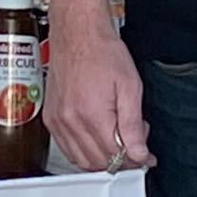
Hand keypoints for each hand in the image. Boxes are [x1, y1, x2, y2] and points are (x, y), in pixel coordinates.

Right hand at [46, 12, 152, 170]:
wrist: (77, 33)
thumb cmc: (102, 52)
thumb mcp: (130, 87)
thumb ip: (133, 125)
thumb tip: (139, 153)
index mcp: (92, 114)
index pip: (116, 156)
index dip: (136, 158)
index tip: (146, 155)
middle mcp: (71, 121)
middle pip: (99, 162)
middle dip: (122, 159)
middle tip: (135, 143)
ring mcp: (58, 122)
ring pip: (82, 161)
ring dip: (103, 159)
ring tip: (117, 137)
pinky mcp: (51, 119)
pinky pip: (67, 149)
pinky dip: (84, 152)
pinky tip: (98, 137)